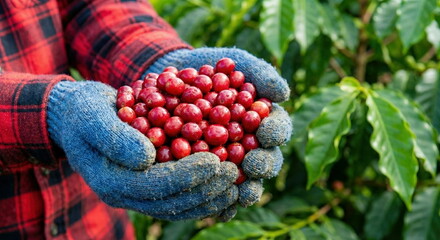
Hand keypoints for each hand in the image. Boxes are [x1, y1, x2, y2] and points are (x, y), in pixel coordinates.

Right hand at [46, 81, 242, 220]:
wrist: (79, 117)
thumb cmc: (84, 112)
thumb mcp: (93, 116)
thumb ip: (115, 137)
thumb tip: (147, 157)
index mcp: (110, 182)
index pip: (154, 185)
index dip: (186, 176)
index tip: (215, 160)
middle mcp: (126, 195)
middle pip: (171, 202)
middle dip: (205, 189)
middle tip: (234, 173)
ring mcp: (138, 194)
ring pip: (179, 205)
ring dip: (210, 197)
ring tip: (237, 182)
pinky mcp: (149, 186)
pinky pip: (180, 197)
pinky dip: (204, 193)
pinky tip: (226, 185)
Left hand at [147, 48, 292, 207]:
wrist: (167, 81)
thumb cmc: (205, 69)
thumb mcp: (231, 62)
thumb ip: (259, 73)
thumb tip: (283, 94)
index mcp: (261, 121)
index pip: (275, 128)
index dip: (275, 132)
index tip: (266, 132)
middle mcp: (250, 146)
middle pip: (264, 160)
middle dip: (262, 164)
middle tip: (253, 166)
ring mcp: (229, 163)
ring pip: (242, 182)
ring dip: (244, 189)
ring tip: (239, 194)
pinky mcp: (206, 175)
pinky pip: (216, 193)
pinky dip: (219, 203)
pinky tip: (217, 210)